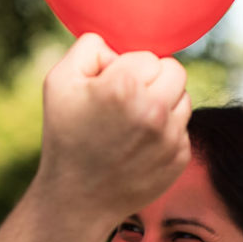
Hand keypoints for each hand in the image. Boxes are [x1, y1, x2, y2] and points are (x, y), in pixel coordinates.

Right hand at [37, 33, 191, 230]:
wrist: (77, 198)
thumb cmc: (64, 135)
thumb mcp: (58, 81)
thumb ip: (88, 46)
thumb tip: (117, 44)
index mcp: (126, 86)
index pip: (147, 56)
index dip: (125, 68)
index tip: (107, 89)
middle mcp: (154, 110)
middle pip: (174, 71)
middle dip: (153, 79)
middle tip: (127, 99)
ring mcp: (171, 137)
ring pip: (183, 98)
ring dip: (163, 103)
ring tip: (132, 122)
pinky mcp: (180, 157)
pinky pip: (182, 127)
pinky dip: (165, 131)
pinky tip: (138, 144)